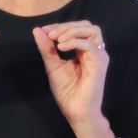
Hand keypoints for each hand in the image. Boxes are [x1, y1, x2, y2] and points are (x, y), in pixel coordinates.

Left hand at [32, 20, 112, 137]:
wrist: (75, 112)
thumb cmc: (67, 92)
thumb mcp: (53, 66)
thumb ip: (47, 48)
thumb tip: (37, 30)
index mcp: (84, 51)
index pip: (76, 29)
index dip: (60, 26)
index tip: (44, 31)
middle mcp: (94, 51)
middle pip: (86, 25)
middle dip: (66, 26)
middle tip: (50, 34)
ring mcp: (98, 56)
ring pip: (91, 30)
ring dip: (71, 31)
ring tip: (56, 40)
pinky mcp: (99, 63)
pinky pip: (88, 45)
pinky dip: (74, 42)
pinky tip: (61, 47)